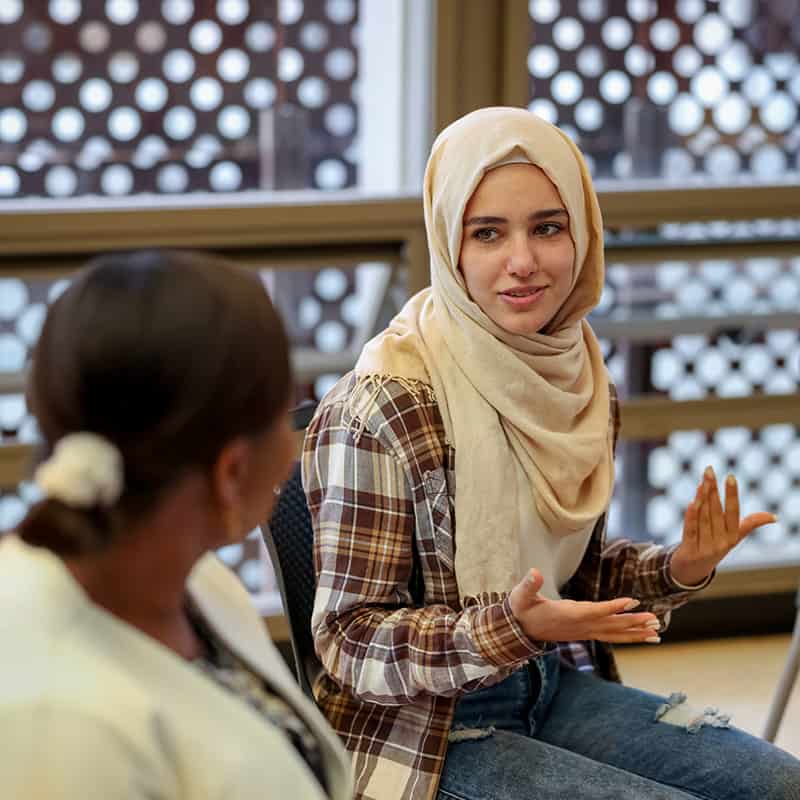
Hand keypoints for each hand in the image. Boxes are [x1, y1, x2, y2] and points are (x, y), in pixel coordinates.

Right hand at [508, 568, 661, 643]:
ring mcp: (584, 631)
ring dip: (635, 633)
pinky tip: (639, 634)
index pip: (595, 611)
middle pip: (611, 626)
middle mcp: (581, 626)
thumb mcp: (521, 595)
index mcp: (569, 615)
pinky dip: (626, 635)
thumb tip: (534, 572)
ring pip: (614, 634)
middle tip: (656, 621)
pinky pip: (610, 636)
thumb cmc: (522, 610)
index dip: (614, 607)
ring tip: (656, 632)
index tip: (632, 602)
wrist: (520, 631)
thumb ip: (529, 585)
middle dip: (634, 624)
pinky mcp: (585, 632)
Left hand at [671, 467, 776, 586]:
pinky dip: (691, 517)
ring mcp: (705, 547)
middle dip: (713, 490)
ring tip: (702, 481)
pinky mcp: (689, 551)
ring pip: (703, 519)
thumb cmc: (715, 546)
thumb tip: (774, 517)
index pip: (734, 512)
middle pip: (716, 512)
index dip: (732, 495)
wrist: (693, 569)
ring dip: (702, 499)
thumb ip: (750, 524)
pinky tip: (692, 502)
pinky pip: (691, 530)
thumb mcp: (734, 537)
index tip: (730, 476)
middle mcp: (721, 542)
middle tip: (709, 470)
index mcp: (732, 536)